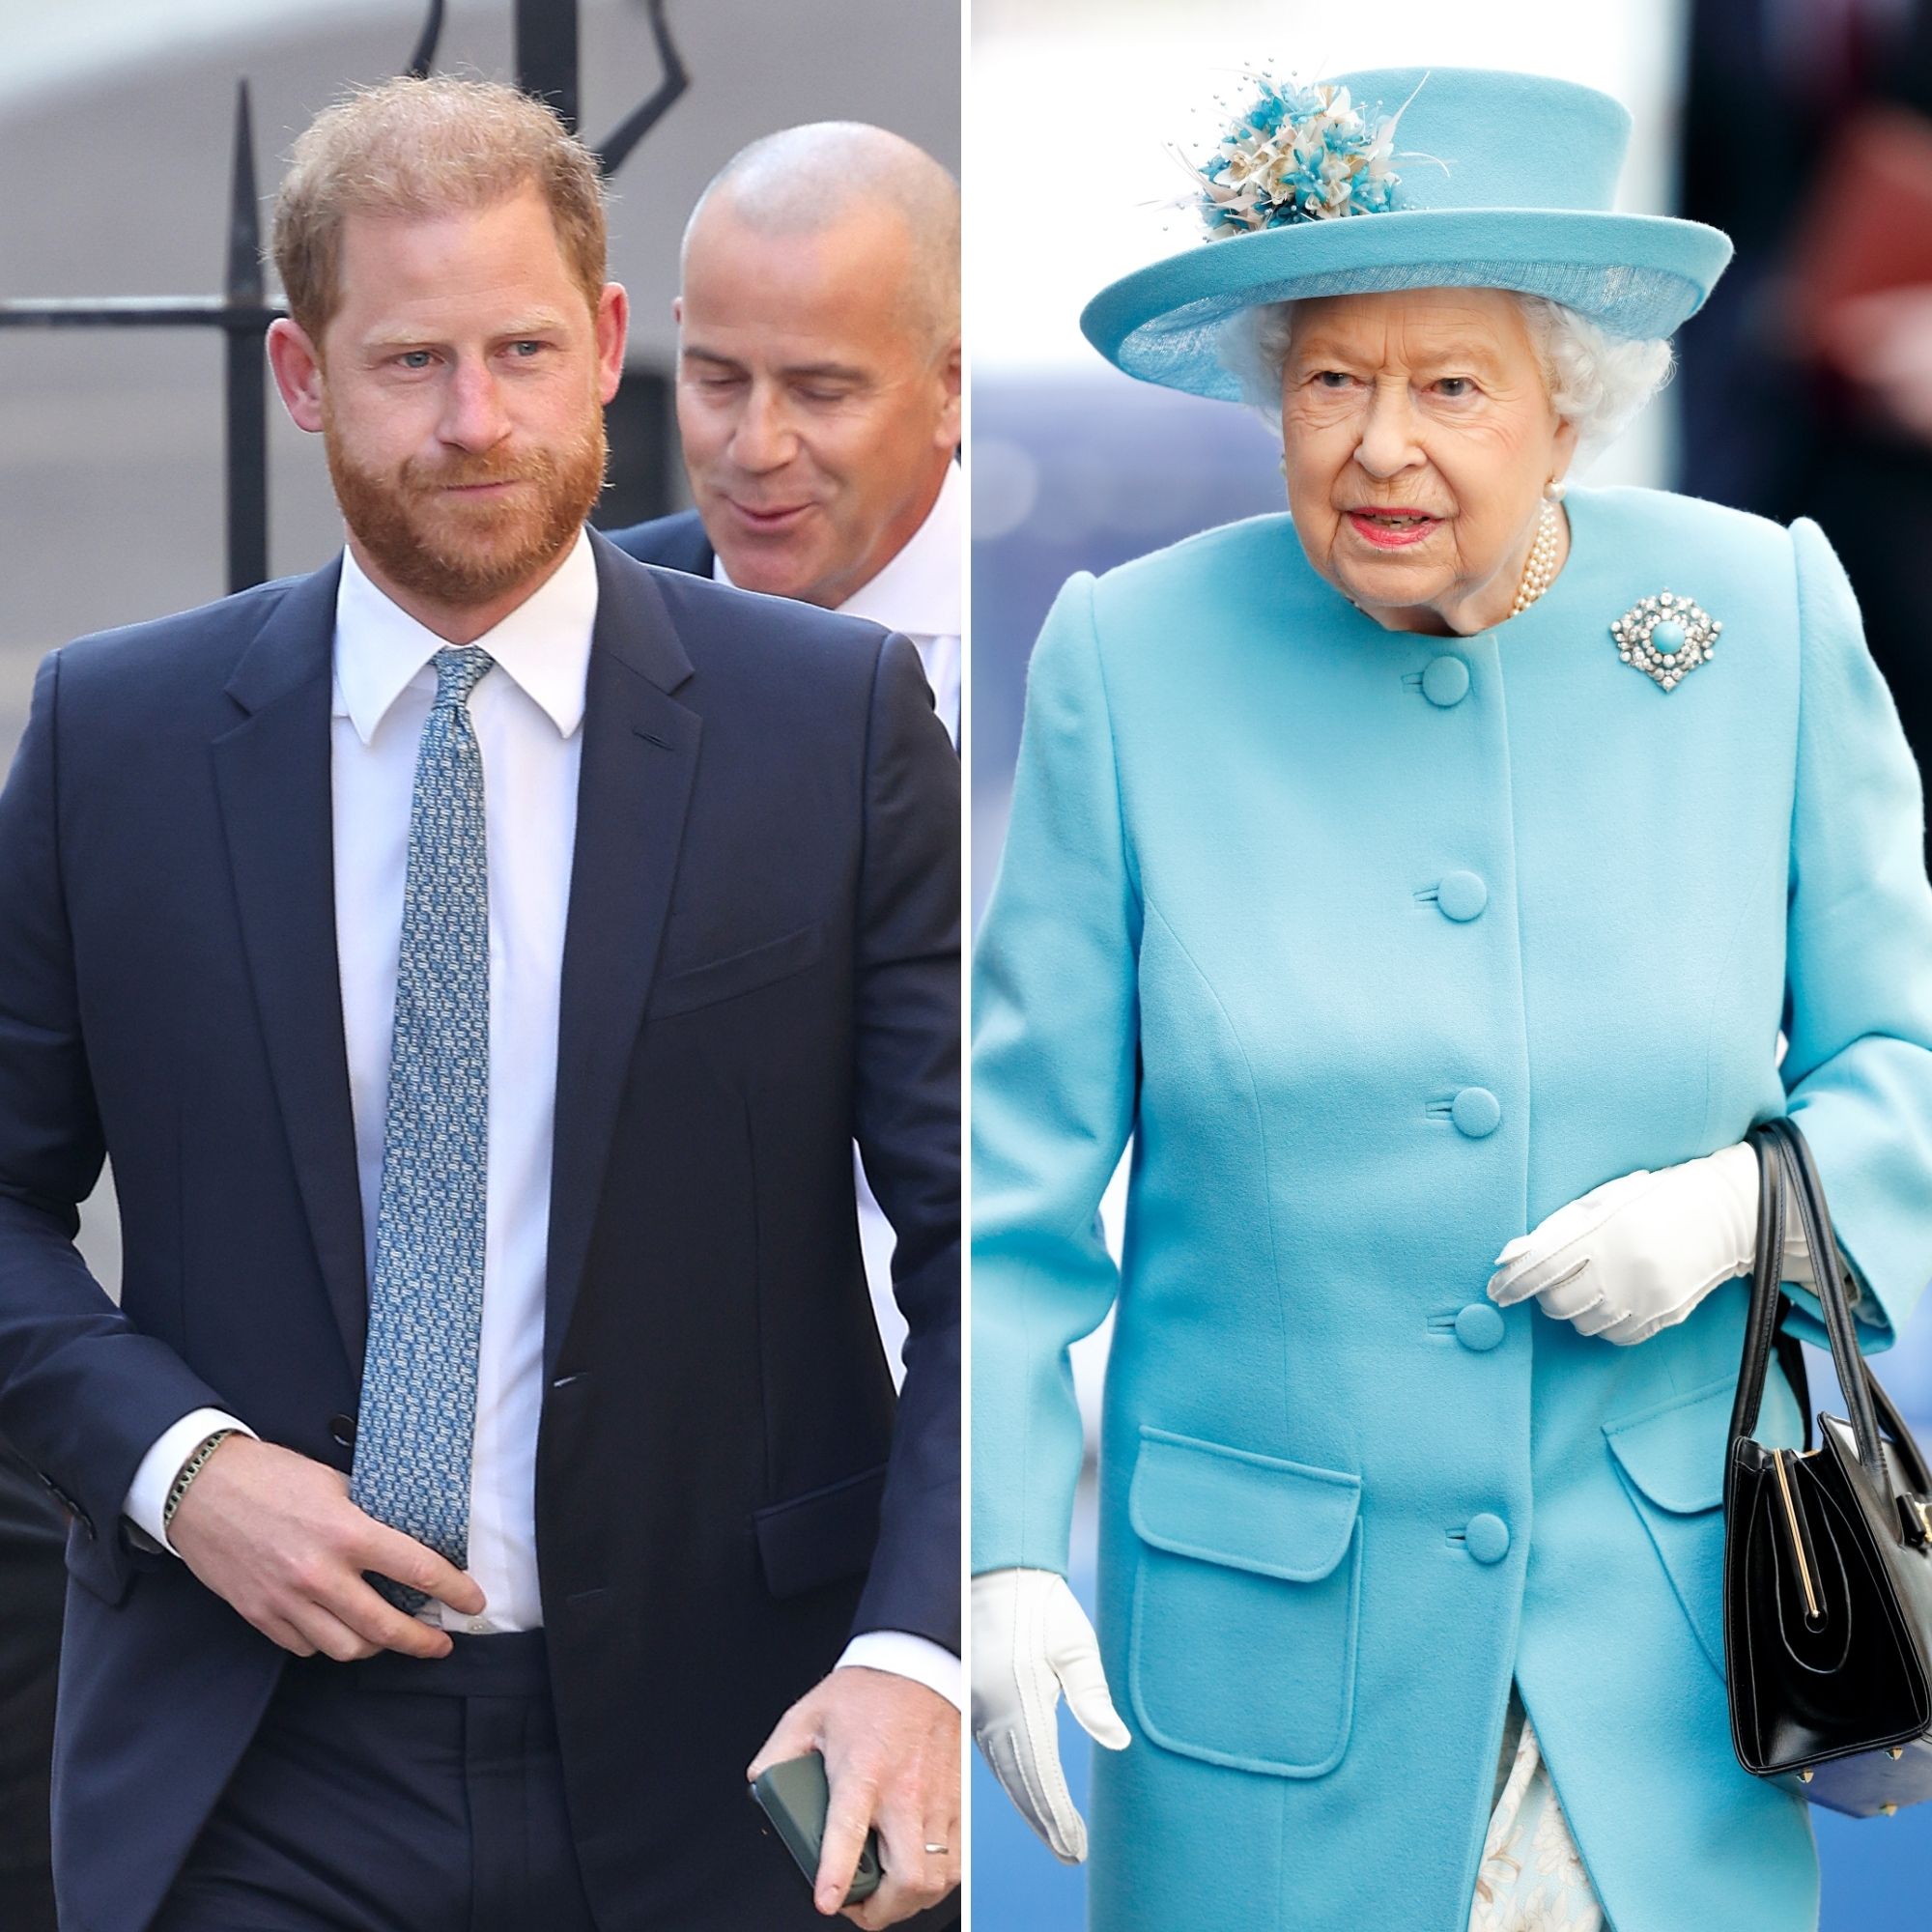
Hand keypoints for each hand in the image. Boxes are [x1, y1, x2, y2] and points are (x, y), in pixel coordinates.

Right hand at [166, 1435, 484, 1660]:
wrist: (199, 1488)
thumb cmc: (271, 1476)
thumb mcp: (334, 1482)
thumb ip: (369, 1514)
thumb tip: (407, 1534)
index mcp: (347, 1533)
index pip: (418, 1570)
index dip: (454, 1590)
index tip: (473, 1602)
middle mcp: (320, 1575)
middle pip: (385, 1627)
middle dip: (422, 1641)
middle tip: (441, 1642)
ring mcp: (287, 1601)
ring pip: (346, 1649)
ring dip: (376, 1646)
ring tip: (391, 1636)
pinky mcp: (260, 1616)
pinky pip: (306, 1647)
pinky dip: (329, 1643)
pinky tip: (340, 1628)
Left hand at [748, 1665, 958, 1925]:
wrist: (917, 1664)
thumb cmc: (865, 1691)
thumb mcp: (807, 1715)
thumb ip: (777, 1755)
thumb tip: (759, 1787)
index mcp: (862, 1770)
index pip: (849, 1832)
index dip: (837, 1875)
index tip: (828, 1902)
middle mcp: (905, 1790)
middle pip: (907, 1876)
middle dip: (881, 1910)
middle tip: (859, 1906)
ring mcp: (938, 1797)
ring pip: (937, 1878)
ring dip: (910, 1899)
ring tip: (887, 1894)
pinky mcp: (961, 1798)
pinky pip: (960, 1860)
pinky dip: (941, 1880)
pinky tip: (920, 1873)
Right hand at [970, 1567, 1129, 1863]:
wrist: (992, 1572)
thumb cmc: (1040, 1603)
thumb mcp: (1075, 1644)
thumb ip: (1093, 1695)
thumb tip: (1118, 1740)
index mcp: (1020, 1701)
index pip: (1042, 1776)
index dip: (1059, 1818)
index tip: (1075, 1847)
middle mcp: (995, 1713)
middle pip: (1021, 1784)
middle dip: (1046, 1823)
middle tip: (1069, 1852)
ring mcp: (981, 1710)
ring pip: (1006, 1772)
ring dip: (1030, 1806)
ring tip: (1054, 1835)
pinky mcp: (978, 1702)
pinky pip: (995, 1753)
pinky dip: (1013, 1781)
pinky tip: (1026, 1794)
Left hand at [1487, 1141, 1788, 1344]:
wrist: (1720, 1214)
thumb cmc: (1650, 1201)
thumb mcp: (1600, 1202)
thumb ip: (1553, 1230)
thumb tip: (1508, 1257)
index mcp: (1603, 1232)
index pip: (1541, 1268)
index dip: (1511, 1284)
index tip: (1496, 1292)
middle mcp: (1624, 1268)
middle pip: (1558, 1302)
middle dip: (1545, 1294)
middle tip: (1550, 1279)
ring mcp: (1646, 1296)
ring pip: (1584, 1323)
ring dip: (1573, 1308)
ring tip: (1586, 1284)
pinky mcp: (1665, 1315)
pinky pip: (1615, 1336)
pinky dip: (1603, 1323)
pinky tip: (1609, 1300)